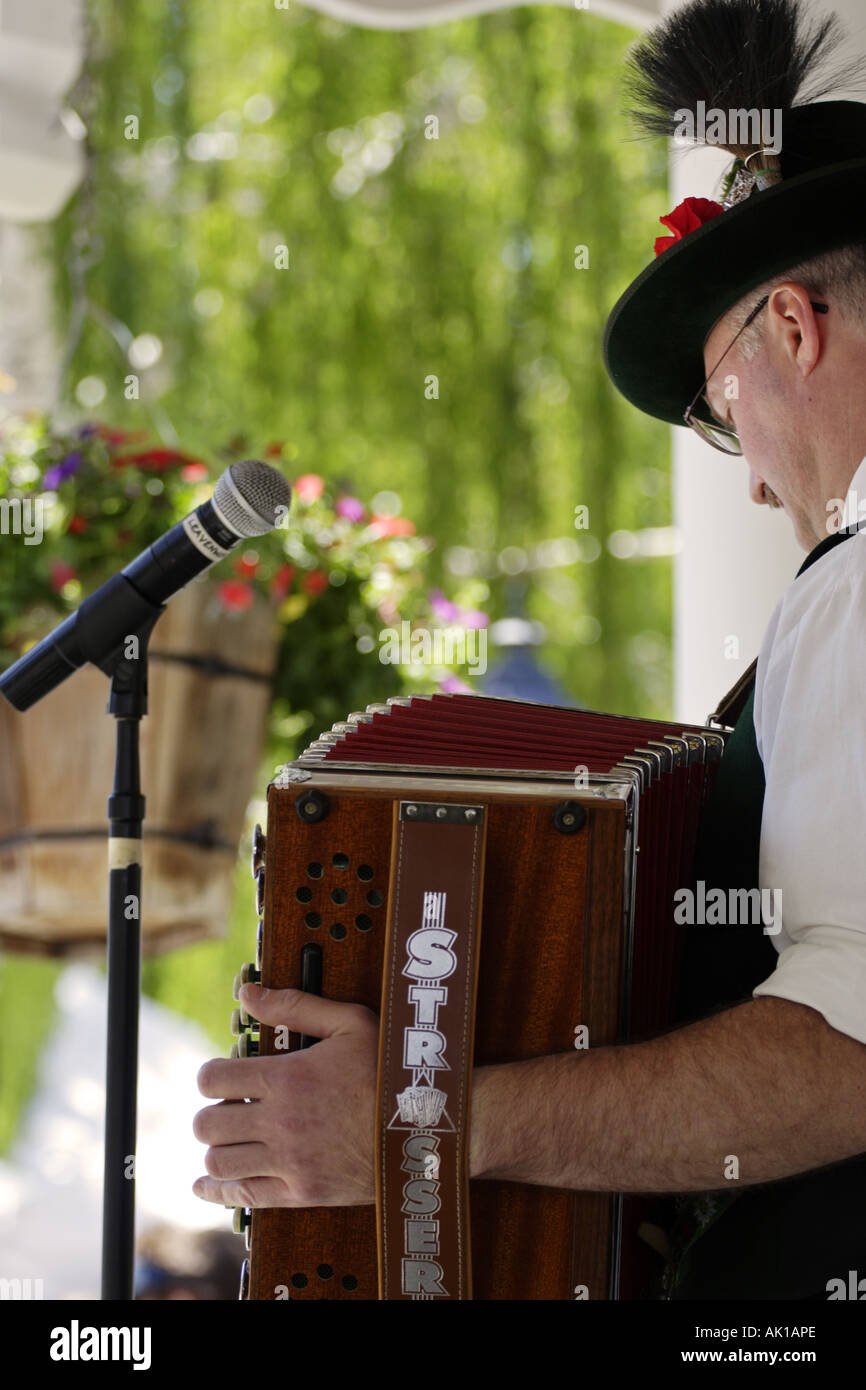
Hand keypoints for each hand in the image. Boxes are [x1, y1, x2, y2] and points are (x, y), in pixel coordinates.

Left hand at [192, 986, 378, 1208]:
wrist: (427, 1128)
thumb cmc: (391, 1072)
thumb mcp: (350, 1023)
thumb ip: (295, 1005)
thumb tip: (248, 993)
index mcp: (286, 1078)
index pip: (213, 1078)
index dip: (211, 1074)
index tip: (223, 1076)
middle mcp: (279, 1123)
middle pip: (208, 1123)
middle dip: (211, 1111)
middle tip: (230, 1107)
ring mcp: (288, 1162)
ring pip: (219, 1161)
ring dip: (217, 1147)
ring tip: (232, 1138)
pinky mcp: (300, 1194)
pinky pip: (242, 1198)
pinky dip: (217, 1191)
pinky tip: (209, 1183)